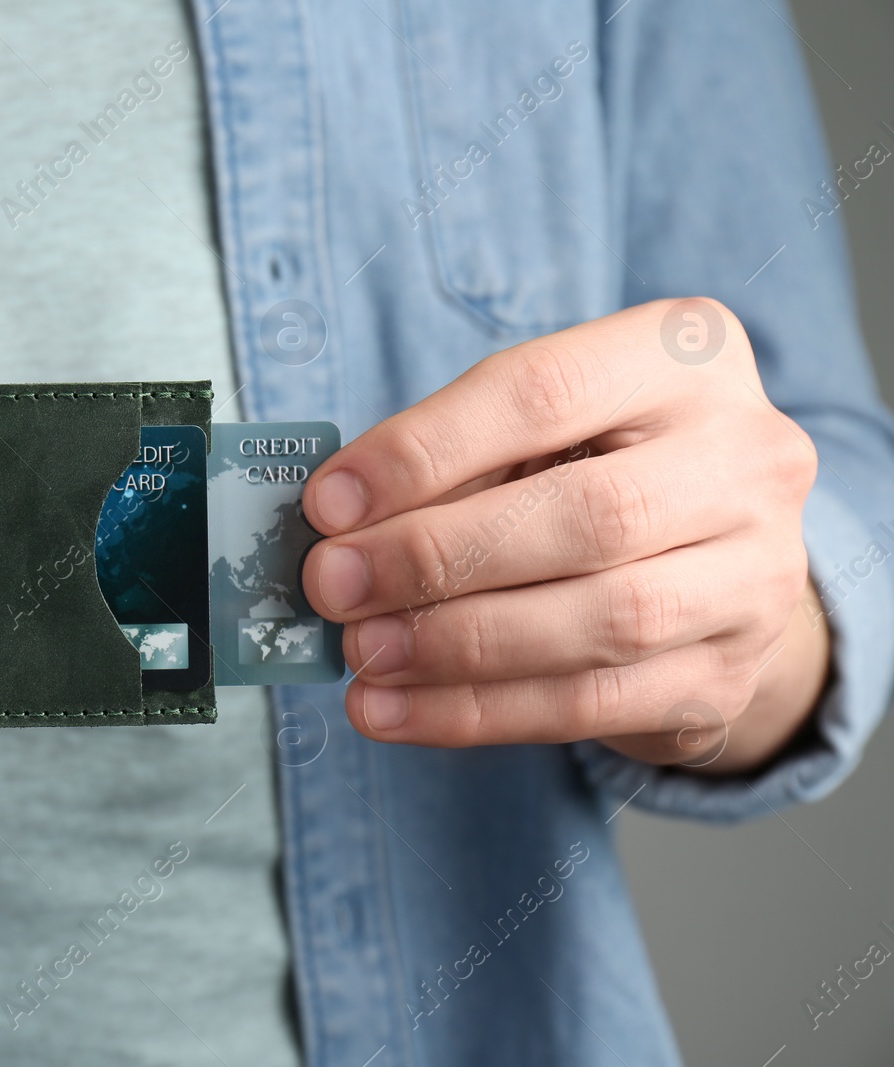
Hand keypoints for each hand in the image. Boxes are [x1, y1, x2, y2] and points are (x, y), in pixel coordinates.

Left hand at [301, 299, 829, 772]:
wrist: (713, 563)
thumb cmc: (588, 469)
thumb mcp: (533, 431)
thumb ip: (449, 463)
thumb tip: (336, 524)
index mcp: (685, 357)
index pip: (544, 392)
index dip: (424, 451)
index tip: (330, 502)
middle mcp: (747, 459)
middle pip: (588, 515)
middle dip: (436, 556)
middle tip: (334, 585)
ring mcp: (755, 575)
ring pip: (603, 620)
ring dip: (455, 645)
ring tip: (361, 653)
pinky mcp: (727, 676)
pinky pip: (593, 704)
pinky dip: (477, 713)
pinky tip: (394, 711)